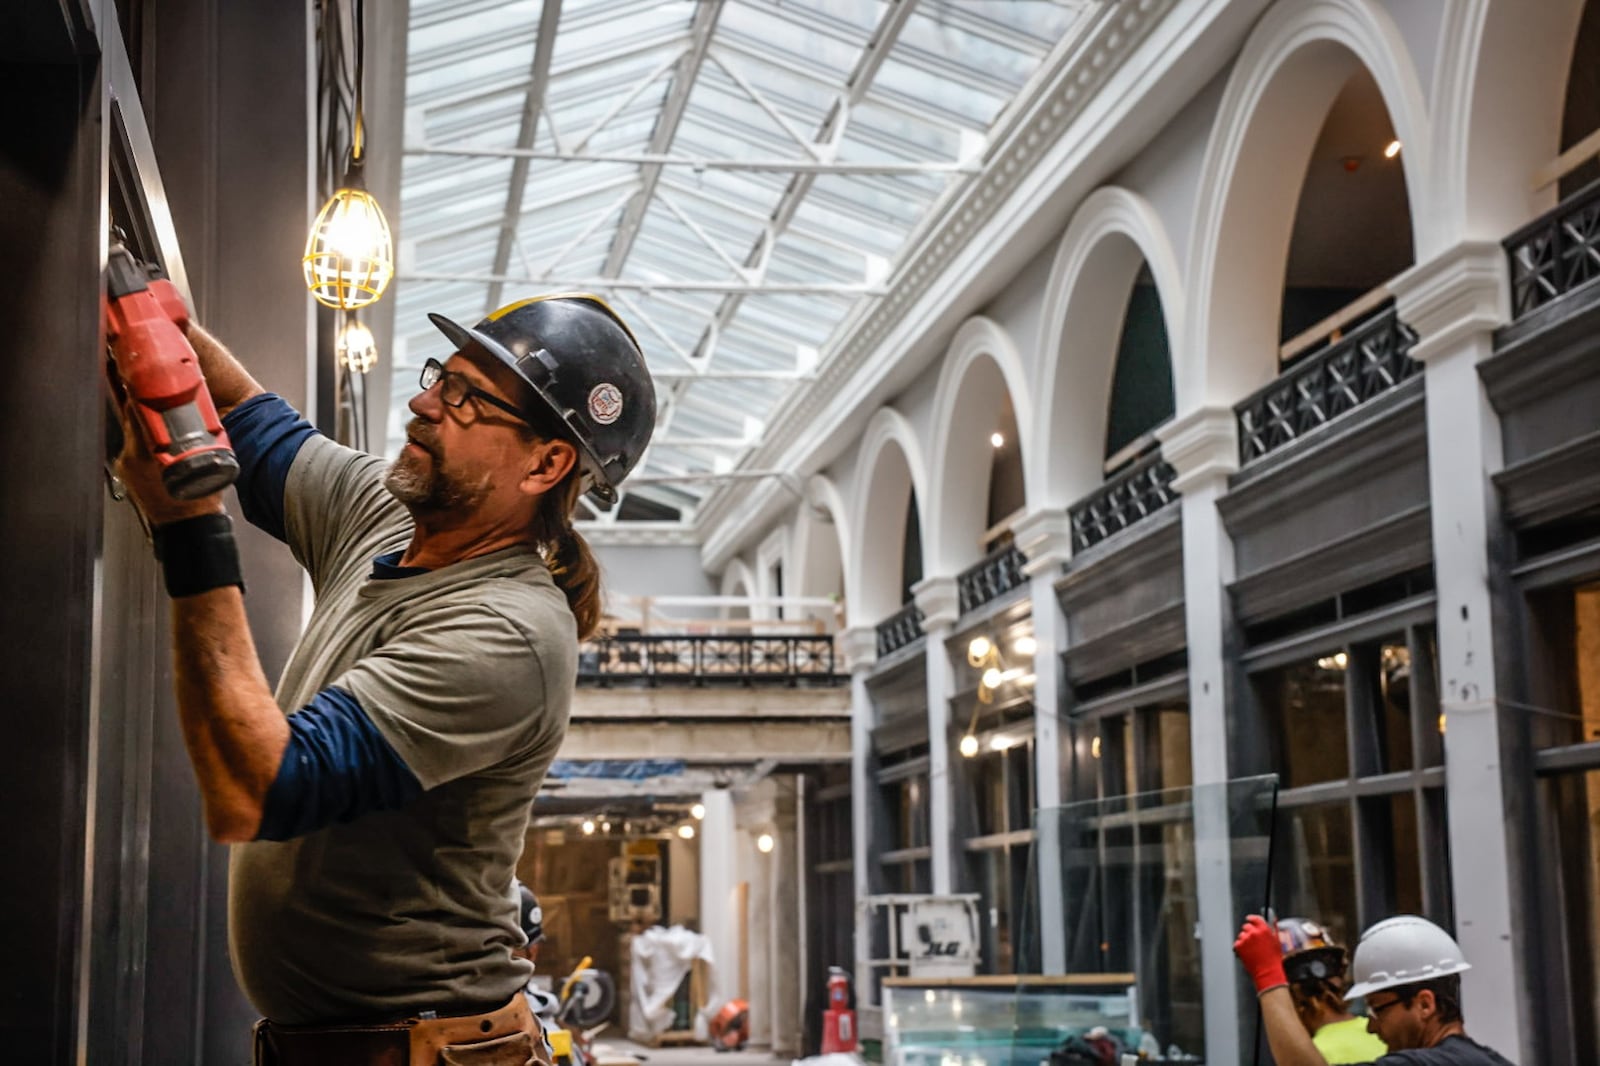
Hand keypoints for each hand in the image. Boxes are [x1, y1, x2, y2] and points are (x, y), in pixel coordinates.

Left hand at [112, 397, 225, 527]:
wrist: (186, 529)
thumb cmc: (196, 504)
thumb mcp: (203, 463)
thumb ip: (194, 435)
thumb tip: (189, 410)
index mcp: (145, 453)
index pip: (137, 410)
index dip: (143, 391)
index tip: (151, 380)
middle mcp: (129, 457)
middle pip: (134, 417)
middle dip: (147, 402)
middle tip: (160, 391)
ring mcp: (126, 465)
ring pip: (134, 431)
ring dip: (149, 420)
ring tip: (165, 414)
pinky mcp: (127, 472)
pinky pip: (135, 446)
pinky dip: (147, 438)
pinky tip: (161, 439)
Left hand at [1234, 914, 1287, 993]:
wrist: (1267, 971)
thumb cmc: (1273, 958)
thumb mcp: (1277, 941)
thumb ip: (1274, 928)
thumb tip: (1273, 919)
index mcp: (1264, 929)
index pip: (1254, 918)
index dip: (1251, 919)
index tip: (1250, 919)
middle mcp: (1253, 932)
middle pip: (1246, 926)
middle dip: (1249, 931)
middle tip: (1253, 940)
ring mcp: (1245, 939)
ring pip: (1241, 934)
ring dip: (1245, 939)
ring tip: (1252, 949)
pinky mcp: (1238, 946)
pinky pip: (1237, 942)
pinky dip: (1241, 947)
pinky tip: (1248, 952)